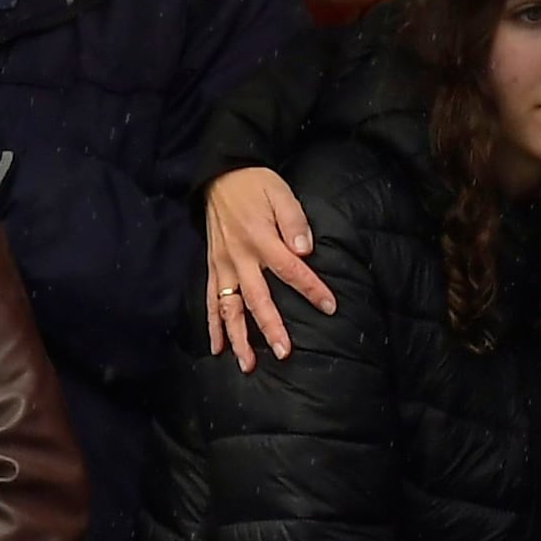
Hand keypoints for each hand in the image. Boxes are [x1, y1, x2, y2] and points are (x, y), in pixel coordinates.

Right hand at [202, 167, 333, 364]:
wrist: (219, 175)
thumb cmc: (256, 185)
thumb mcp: (281, 192)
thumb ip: (295, 221)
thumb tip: (306, 249)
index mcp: (260, 239)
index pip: (290, 270)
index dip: (311, 288)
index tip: (330, 307)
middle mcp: (239, 257)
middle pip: (256, 299)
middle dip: (270, 328)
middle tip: (284, 353)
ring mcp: (223, 265)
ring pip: (229, 308)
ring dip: (238, 337)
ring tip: (247, 365)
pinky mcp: (213, 266)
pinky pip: (211, 300)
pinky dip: (213, 325)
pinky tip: (218, 348)